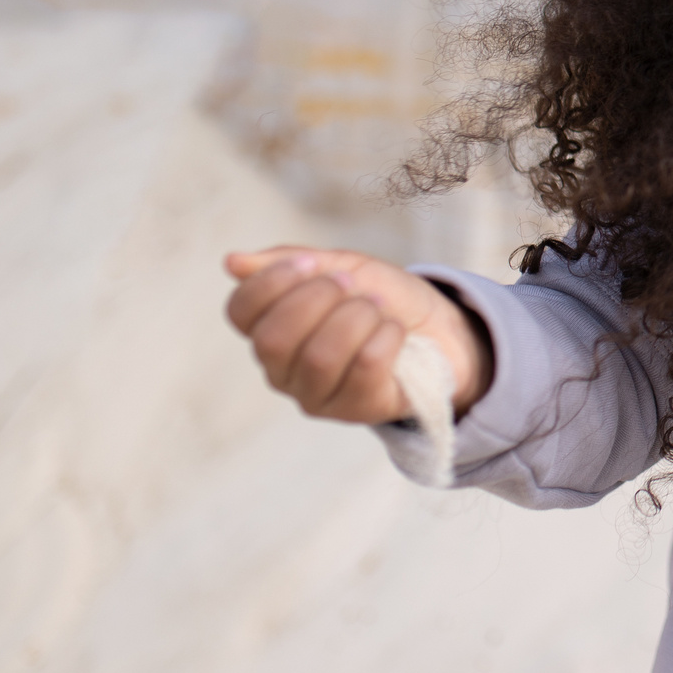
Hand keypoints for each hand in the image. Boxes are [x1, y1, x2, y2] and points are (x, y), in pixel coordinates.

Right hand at [223, 247, 489, 422]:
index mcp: (271, 329)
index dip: (272, 283)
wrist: (441, 328)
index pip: (241, 312)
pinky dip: (387, 338)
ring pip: (320, 357)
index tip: (312, 263)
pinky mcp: (357, 410)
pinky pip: (365, 369)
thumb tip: (231, 261)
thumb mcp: (343, 265)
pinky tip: (395, 332)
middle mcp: (283, 369)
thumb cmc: (383, 298)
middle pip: (273, 340)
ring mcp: (317, 395)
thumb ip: (292, 262)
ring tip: (379, 309)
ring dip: (358, 318)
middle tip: (352, 285)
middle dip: (318, 299)